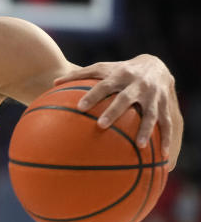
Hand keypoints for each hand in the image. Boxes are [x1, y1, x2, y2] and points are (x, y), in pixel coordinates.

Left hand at [55, 54, 181, 164]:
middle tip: (101, 125)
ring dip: (146, 129)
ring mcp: (153, 96)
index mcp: (119, 75)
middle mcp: (137, 85)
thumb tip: (53, 82)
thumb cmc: (120, 70)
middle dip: (114, 111)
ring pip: (150, 113)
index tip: (80, 107)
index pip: (103, 85)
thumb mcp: (101, 68)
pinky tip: (163, 156)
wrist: (155, 65)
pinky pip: (167, 124)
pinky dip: (166, 139)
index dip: (92, 95)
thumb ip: (78, 74)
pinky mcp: (165, 105)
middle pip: (125, 99)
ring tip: (140, 145)